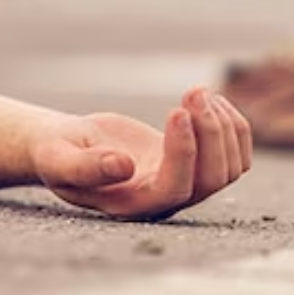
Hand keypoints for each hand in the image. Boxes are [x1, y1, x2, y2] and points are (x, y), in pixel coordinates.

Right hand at [32, 87, 252, 220]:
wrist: (68, 147)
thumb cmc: (58, 154)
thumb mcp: (59, 160)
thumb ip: (86, 168)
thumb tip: (122, 167)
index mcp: (133, 204)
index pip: (175, 188)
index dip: (184, 151)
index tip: (176, 109)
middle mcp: (165, 199)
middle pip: (213, 180)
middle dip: (210, 132)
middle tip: (193, 90)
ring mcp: (184, 183)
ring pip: (231, 168)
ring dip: (224, 126)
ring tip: (197, 91)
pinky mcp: (194, 164)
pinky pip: (235, 156)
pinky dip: (233, 126)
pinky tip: (210, 100)